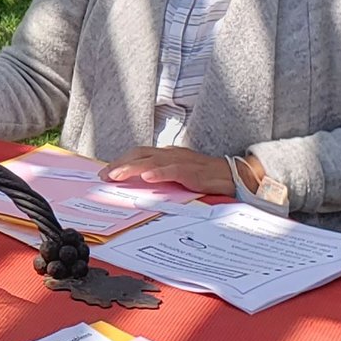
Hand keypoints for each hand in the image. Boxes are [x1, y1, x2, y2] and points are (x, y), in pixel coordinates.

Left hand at [100, 146, 232, 193]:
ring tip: (116, 175)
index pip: (140, 154)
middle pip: (140, 154)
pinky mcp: (193, 172)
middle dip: (120, 164)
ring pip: (152, 161)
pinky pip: (174, 170)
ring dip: (132, 168)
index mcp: (168, 155)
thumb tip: (141, 186)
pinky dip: (159, 173)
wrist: (236, 175)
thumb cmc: (207, 177)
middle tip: (104, 175)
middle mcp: (172, 154)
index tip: (105, 173)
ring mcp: (182, 161)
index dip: (122, 162)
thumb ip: (162, 177)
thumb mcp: (180, 176)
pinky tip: (148, 177)